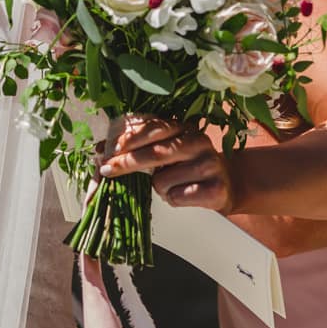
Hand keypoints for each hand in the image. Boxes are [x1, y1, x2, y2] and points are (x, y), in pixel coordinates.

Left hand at [99, 115, 234, 211]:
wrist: (227, 185)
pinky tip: (184, 194)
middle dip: (128, 163)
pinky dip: (173, 199)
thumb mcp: (166, 152)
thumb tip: (100, 151)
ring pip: (164, 180)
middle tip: (108, 170)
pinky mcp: (216, 188)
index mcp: (185, 128)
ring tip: (172, 185)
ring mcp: (209, 164)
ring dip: (159, 188)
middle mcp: (198, 142)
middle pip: (156, 152)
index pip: (153, 130)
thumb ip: (137, 148)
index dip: (128, 141)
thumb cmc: (188, 168)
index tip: (108, 152)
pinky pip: (178, 197)